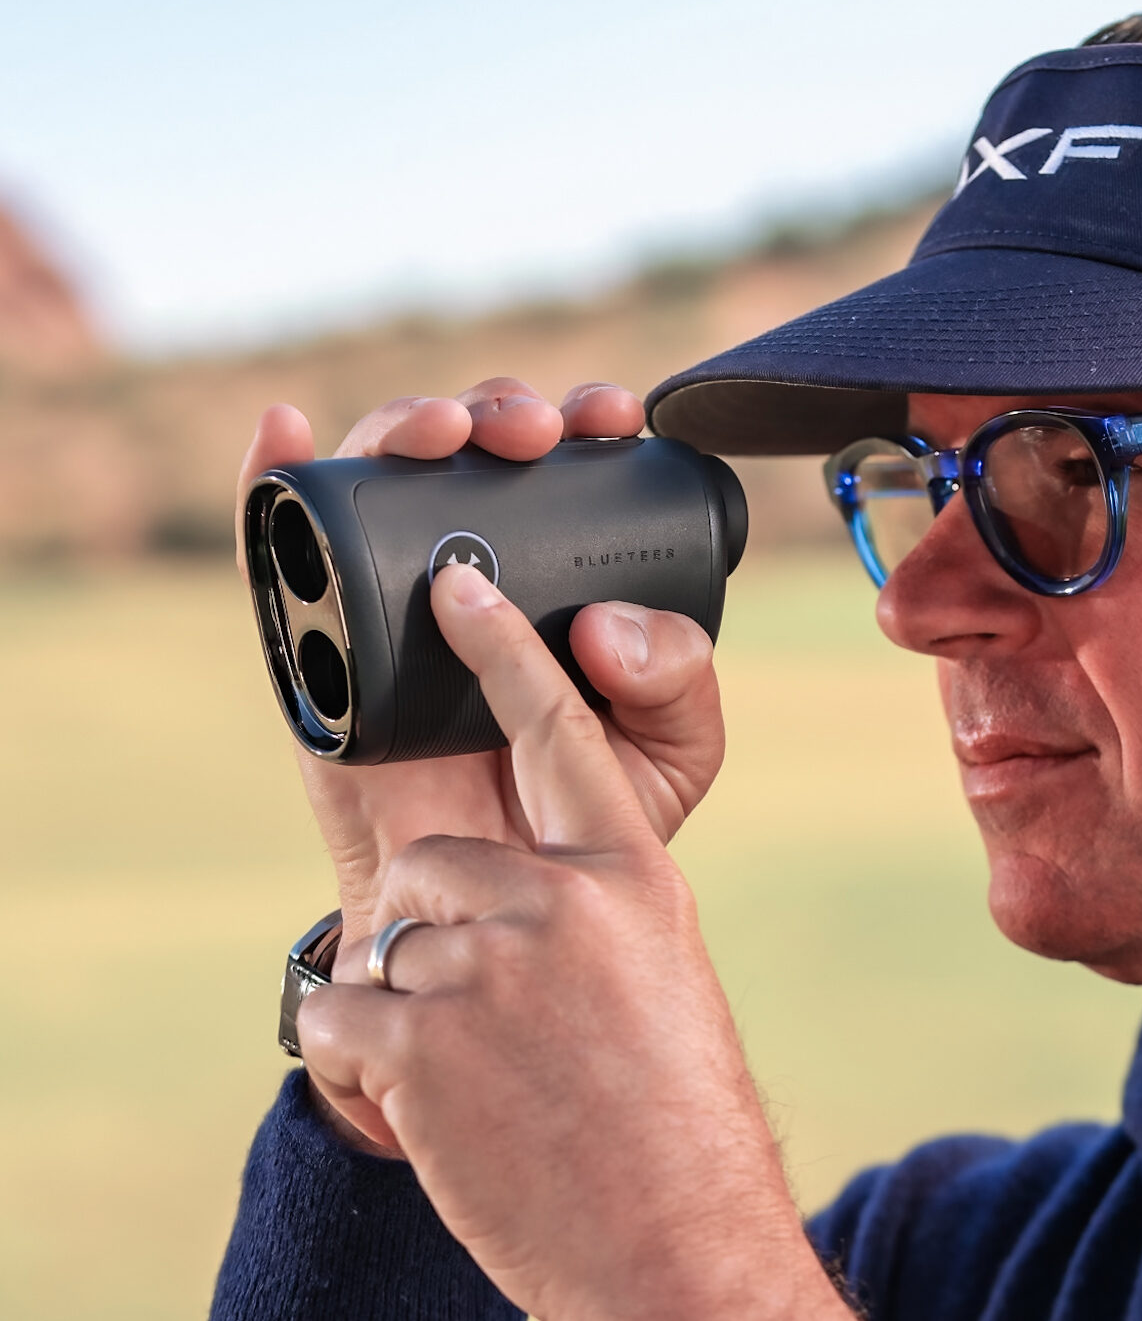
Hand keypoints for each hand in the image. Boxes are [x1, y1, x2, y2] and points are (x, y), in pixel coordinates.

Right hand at [236, 379, 725, 1146]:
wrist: (494, 920)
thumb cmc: (584, 822)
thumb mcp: (671, 751)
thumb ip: (679, 683)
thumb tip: (600, 621)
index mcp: (564, 579)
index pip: (570, 470)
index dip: (587, 420)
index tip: (610, 419)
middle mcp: (477, 573)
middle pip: (475, 453)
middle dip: (503, 411)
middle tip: (534, 435)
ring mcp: (389, 602)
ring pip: (383, 481)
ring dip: (410, 427)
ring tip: (447, 435)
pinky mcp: (315, 647)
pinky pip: (277, 554)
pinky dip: (272, 480)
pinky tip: (290, 431)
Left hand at [295, 565, 846, 1320]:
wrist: (672, 1244)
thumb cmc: (678, 1115)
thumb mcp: (663, 973)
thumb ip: (591, 901)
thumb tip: (509, 877)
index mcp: (635, 876)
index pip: (565, 732)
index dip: (503, 650)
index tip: (457, 583)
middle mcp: (563, 904)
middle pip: (439, 856)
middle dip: (444, 924)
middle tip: (496, 1012)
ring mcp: (486, 970)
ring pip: (391, 936)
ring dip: (414, 1001)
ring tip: (487, 1072)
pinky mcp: (417, 1044)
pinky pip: (342, 1014)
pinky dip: (370, 1059)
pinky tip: (441, 1103)